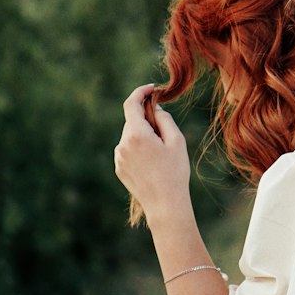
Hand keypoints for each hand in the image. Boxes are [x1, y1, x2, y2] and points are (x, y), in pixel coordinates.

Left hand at [114, 84, 190, 225]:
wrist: (165, 204)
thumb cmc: (175, 171)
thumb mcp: (176, 141)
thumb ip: (164, 118)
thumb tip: (154, 108)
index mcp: (136, 134)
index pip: (131, 103)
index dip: (140, 92)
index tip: (151, 89)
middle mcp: (122, 144)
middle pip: (133, 121)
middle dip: (147, 120)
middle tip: (166, 132)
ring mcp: (119, 157)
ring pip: (131, 136)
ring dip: (143, 136)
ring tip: (161, 155)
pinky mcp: (119, 168)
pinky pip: (128, 150)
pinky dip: (139, 149)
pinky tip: (153, 164)